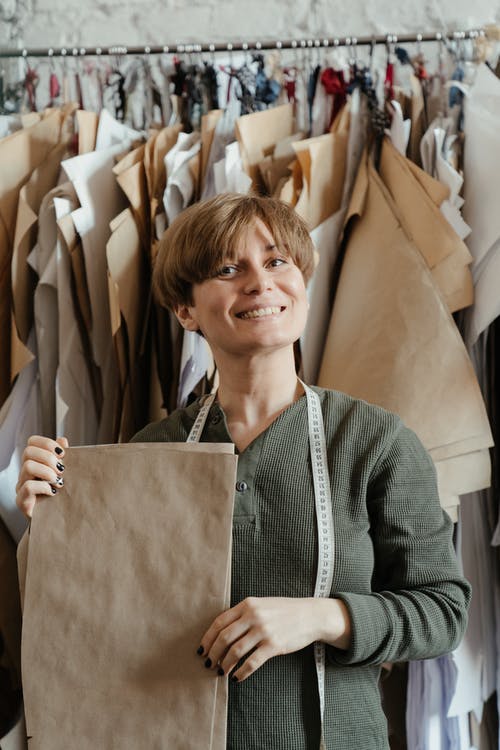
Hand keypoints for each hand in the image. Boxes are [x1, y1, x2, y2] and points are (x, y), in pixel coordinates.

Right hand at [16, 435, 68, 517]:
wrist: (56, 521)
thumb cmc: (60, 496)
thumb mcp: (64, 474)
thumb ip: (62, 457)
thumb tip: (62, 440)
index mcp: (35, 462)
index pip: (32, 442)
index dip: (47, 443)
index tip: (62, 454)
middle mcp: (25, 473)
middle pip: (28, 451)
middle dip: (48, 457)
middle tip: (61, 470)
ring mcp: (21, 486)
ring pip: (28, 466)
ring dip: (47, 472)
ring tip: (58, 481)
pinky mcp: (22, 501)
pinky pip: (28, 487)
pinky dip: (44, 487)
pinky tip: (54, 492)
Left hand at [198, 596, 350, 681]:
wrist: (310, 615)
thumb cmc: (284, 611)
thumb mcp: (261, 604)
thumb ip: (243, 614)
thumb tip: (221, 632)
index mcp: (248, 604)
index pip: (219, 622)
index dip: (208, 638)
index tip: (202, 650)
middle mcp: (253, 616)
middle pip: (224, 637)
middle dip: (213, 653)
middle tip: (209, 664)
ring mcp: (264, 631)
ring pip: (235, 651)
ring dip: (225, 664)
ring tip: (221, 671)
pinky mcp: (274, 645)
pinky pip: (252, 662)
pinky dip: (241, 672)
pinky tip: (237, 677)